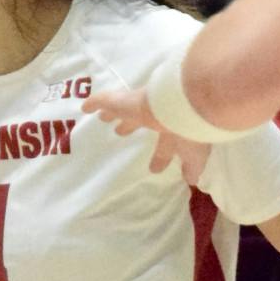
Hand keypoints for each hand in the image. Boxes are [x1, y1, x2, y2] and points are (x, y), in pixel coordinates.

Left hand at [81, 87, 210, 183]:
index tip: (154, 168)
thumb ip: (191, 165)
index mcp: (174, 128)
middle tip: (120, 132)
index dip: (160, 157)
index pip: (165, 143)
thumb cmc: (189, 130)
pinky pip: (104, 101)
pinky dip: (94, 103)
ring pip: (122, 109)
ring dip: (113, 114)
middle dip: (131, 127)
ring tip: (104, 119)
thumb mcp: (195, 154)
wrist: (182, 102)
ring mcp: (138, 105)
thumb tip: (192, 180)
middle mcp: (156, 114)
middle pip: (139, 120)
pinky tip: (84, 107)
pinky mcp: (121, 100)